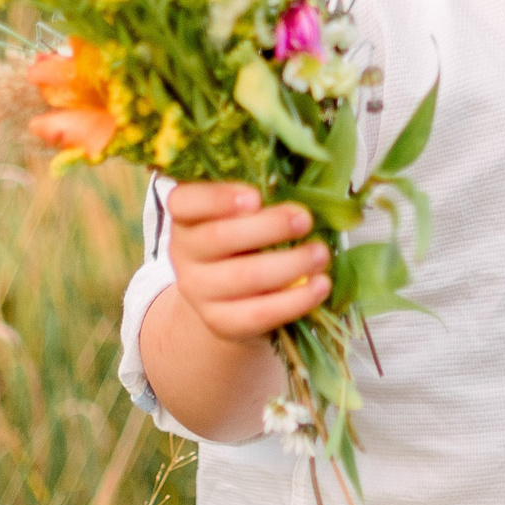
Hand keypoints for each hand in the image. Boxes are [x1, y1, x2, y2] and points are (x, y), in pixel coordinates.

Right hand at [165, 182, 332, 341]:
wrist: (226, 301)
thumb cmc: (245, 242)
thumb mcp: (243, 217)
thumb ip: (262, 202)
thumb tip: (313, 182)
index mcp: (186, 218)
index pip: (184, 202)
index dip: (217, 198)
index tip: (256, 196)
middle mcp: (184, 254)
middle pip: (218, 238)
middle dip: (268, 227)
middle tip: (305, 219)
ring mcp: (198, 291)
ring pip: (242, 278)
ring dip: (289, 264)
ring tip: (321, 254)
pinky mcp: (220, 322)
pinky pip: (258, 313)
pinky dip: (294, 300)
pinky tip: (320, 286)